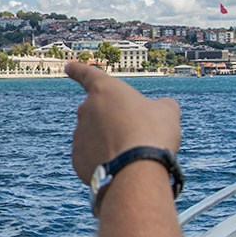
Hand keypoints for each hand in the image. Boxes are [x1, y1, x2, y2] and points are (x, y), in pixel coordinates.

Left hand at [65, 61, 181, 184]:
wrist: (136, 169)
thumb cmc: (152, 133)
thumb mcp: (166, 112)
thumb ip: (160, 106)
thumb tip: (161, 109)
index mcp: (104, 90)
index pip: (88, 74)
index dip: (79, 70)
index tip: (68, 66)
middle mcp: (86, 109)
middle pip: (97, 112)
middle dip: (112, 121)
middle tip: (134, 134)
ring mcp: (79, 134)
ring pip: (94, 136)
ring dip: (109, 142)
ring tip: (130, 154)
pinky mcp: (77, 158)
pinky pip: (91, 157)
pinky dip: (103, 160)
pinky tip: (120, 166)